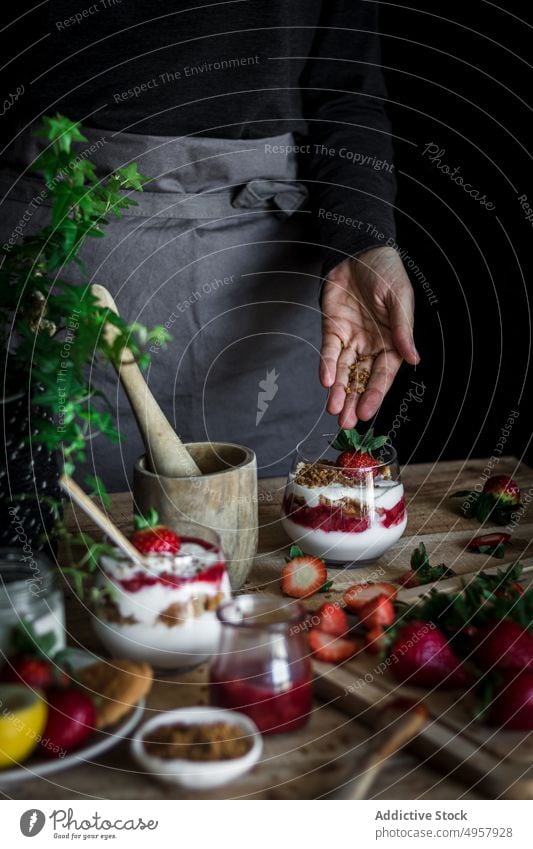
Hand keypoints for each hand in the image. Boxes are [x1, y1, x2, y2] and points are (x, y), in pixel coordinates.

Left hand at [320, 246, 418, 428]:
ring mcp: (351, 339)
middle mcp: (371, 345)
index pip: (383, 375)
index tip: (367, 413)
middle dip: (354, 401)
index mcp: (392, 342)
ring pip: (344, 372)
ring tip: (334, 411)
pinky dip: (327, 366)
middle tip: (345, 423)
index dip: (375, 394)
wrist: (359, 250)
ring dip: (339, 392)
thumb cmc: (387, 272)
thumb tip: (414, 358)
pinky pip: (329, 352)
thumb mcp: (400, 299)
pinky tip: (326, 381)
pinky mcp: (332, 329)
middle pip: (362, 380)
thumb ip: (403, 330)